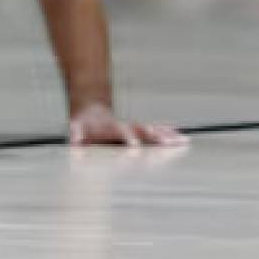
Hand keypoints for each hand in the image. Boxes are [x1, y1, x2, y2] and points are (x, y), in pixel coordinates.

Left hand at [68, 102, 186, 148]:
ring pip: (154, 131)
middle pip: (144, 131)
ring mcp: (135, 128)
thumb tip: (75, 147)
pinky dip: (169, 135)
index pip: (123, 133)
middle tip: (169, 144)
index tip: (135, 148)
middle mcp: (127, 127)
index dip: (129, 139)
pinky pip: (157, 132)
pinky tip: (181, 138)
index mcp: (112, 128)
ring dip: (168, 136)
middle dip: (156, 137)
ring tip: (183, 141)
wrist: (92, 111)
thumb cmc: (84, 127)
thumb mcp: (76, 131)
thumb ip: (77, 137)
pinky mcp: (140, 131)